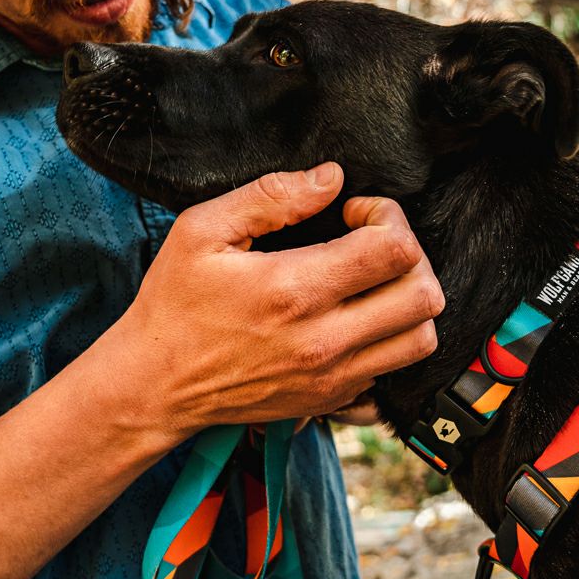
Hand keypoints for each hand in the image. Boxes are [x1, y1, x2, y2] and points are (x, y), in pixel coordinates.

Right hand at [108, 163, 442, 447]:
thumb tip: (331, 178)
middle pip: (424, 294)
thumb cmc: (174, 304)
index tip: (354, 212)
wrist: (154, 386)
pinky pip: (396, 369)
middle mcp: (324, 340)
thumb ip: (271, 196)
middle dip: (411, 254)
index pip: (395, 249)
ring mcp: (333, 377)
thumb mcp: (202, 231)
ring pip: (422, 338)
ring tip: (373, 281)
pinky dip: (391, 340)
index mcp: (293, 290)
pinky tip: (359, 318)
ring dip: (410, 300)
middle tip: (372, 243)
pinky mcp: (332, 399)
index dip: (386, 216)